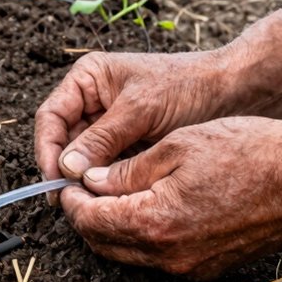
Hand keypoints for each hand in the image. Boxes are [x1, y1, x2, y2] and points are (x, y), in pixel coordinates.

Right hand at [34, 51, 235, 186]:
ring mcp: (108, 127)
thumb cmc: (188, 86)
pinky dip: (102, 184)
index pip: (51, 117)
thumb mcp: (141, 109)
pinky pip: (103, 169)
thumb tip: (66, 168)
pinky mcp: (125, 148)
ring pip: (81, 159)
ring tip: (87, 202)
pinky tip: (105, 199)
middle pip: (61, 141)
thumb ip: (102, 138)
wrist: (234, 93)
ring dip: (82, 179)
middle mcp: (92, 102)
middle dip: (63, 168)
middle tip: (68, 198)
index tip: (55, 177)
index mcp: (88, 80)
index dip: (47, 148)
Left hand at [61, 117, 281, 279]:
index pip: (88, 219)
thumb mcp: (177, 145)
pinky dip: (141, 235)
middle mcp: (168, 255)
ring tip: (110, 192)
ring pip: (127, 254)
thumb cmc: (249, 151)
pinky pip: (157, 257)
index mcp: (155, 221)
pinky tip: (145, 205)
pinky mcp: (207, 269)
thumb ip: (126, 170)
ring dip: (111, 226)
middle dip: (85, 215)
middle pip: (102, 243)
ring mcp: (189, 267)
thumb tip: (90, 181)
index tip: (66, 178)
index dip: (70, 198)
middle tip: (82, 185)